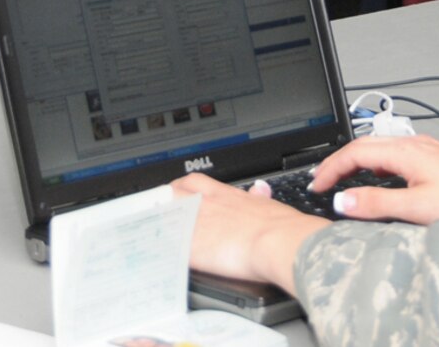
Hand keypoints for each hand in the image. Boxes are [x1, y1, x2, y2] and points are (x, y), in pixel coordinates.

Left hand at [171, 174, 328, 292]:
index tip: (179, 194)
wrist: (277, 241)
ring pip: (166, 218)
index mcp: (224, 195)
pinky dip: (165, 250)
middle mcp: (207, 205)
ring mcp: (198, 225)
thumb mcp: (267, 204)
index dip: (181, 187)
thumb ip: (257, 197)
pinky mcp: (194, 248)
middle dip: (164, 201)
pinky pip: (169, 246)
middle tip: (163, 212)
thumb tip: (259, 190)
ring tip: (158, 233)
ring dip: (161, 225)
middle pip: (172, 195)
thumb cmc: (280, 226)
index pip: (193, 182)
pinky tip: (163, 255)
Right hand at [308, 136, 438, 224]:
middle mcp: (416, 145)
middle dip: (340, 164)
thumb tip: (342, 201)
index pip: (355, 152)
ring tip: (346, 184)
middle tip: (323, 184)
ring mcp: (428, 152)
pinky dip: (379, 169)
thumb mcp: (419, 208)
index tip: (317, 186)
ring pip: (382, 152)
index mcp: (407, 152)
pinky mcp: (438, 162)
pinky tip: (383, 184)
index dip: (331, 168)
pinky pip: (397, 159)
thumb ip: (378, 204)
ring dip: (359, 165)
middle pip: (365, 146)